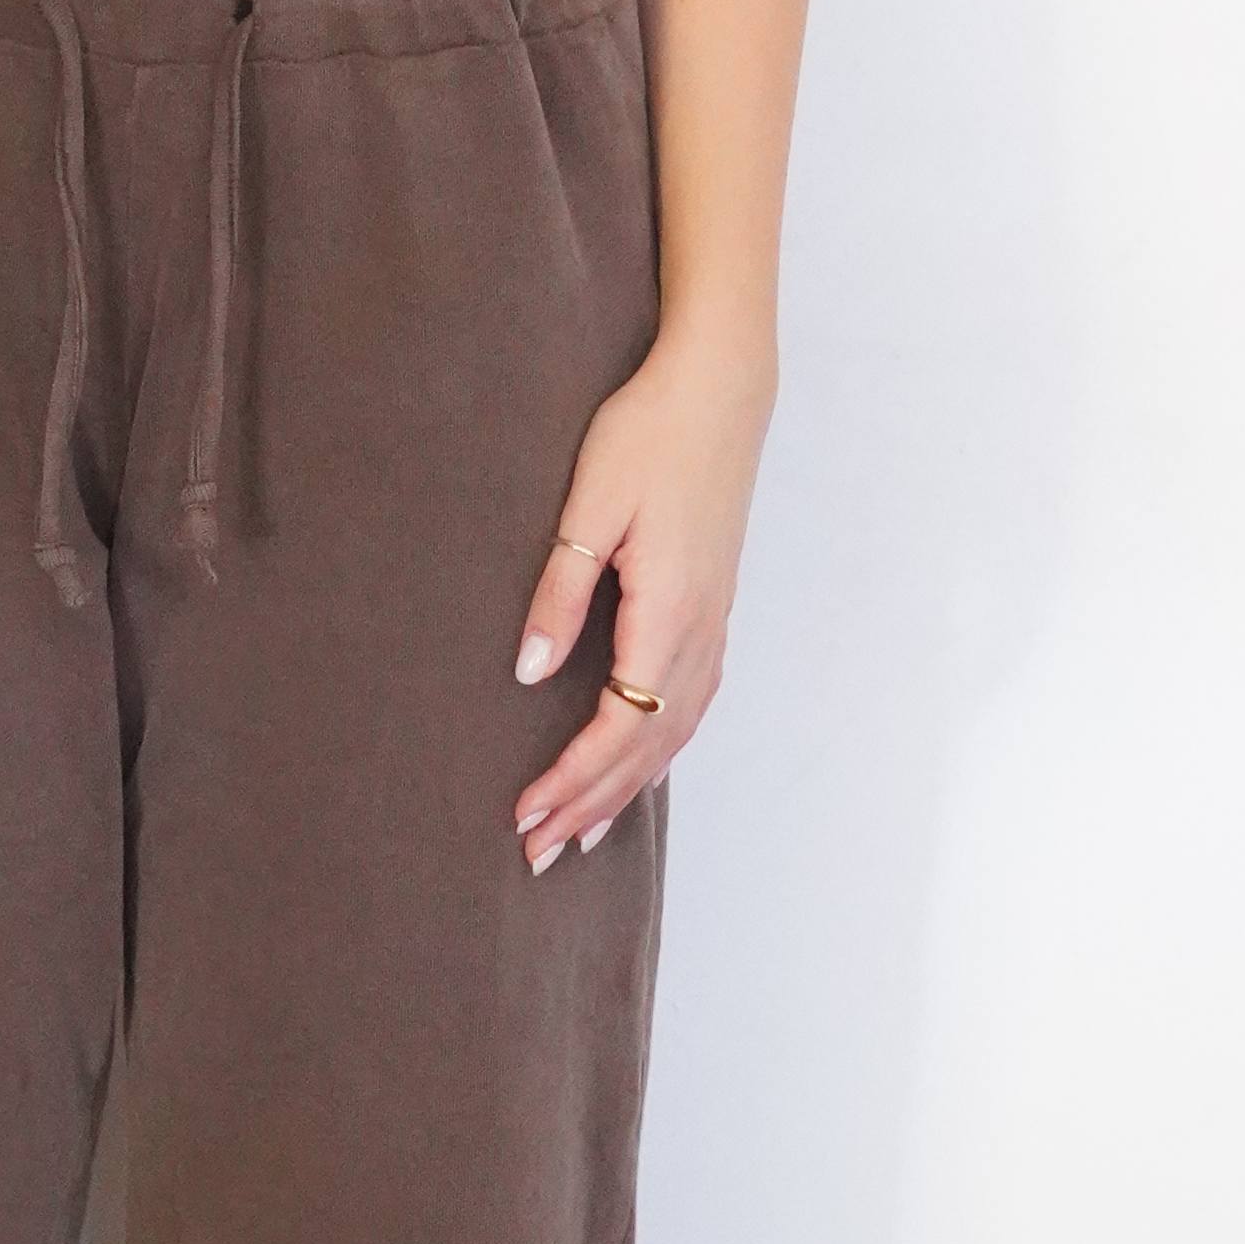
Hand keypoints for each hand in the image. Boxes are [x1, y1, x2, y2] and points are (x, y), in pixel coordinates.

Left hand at [507, 324, 771, 873]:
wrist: (719, 390)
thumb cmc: (648, 436)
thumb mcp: (588, 509)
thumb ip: (559, 593)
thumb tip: (528, 674)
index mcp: (668, 613)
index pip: (618, 724)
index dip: (571, 777)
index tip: (525, 814)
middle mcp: (701, 632)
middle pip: (646, 746)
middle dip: (590, 804)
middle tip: (537, 853)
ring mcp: (715, 624)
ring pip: (673, 733)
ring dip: (625, 789)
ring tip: (580, 833)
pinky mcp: (714, 610)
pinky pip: (691, 705)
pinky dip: (659, 751)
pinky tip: (638, 768)